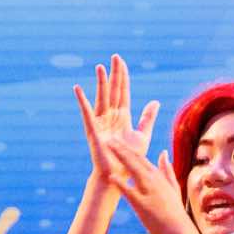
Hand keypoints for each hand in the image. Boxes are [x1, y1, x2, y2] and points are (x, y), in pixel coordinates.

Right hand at [74, 55, 158, 182]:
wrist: (118, 176)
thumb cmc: (128, 158)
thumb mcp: (142, 135)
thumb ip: (147, 118)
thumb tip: (155, 102)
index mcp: (122, 116)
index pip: (123, 92)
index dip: (123, 77)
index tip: (122, 61)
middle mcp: (111, 117)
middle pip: (113, 91)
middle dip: (114, 74)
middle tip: (115, 57)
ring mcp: (101, 123)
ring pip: (102, 98)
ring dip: (101, 83)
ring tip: (100, 67)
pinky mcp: (93, 131)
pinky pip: (87, 113)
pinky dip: (82, 101)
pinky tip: (77, 89)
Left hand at [97, 133, 194, 233]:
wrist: (178, 232)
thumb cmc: (174, 212)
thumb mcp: (173, 188)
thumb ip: (167, 170)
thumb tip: (163, 153)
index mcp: (159, 177)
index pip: (141, 158)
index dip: (129, 148)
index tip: (119, 141)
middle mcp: (154, 181)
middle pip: (136, 160)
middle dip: (122, 149)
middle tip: (110, 140)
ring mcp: (149, 192)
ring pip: (133, 170)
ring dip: (120, 158)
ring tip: (108, 150)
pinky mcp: (143, 205)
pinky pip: (130, 192)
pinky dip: (121, 184)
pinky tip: (111, 177)